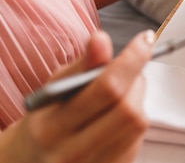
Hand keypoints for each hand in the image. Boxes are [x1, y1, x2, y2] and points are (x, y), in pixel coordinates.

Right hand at [0, 30, 153, 162]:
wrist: (34, 161)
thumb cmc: (47, 117)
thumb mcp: (56, 88)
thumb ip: (82, 64)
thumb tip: (101, 39)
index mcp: (51, 127)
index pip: (106, 88)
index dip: (132, 60)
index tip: (146, 39)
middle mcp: (72, 152)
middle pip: (128, 109)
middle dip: (136, 80)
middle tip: (129, 70)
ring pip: (137, 124)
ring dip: (137, 99)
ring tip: (121, 92)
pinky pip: (138, 140)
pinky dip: (135, 119)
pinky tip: (118, 115)